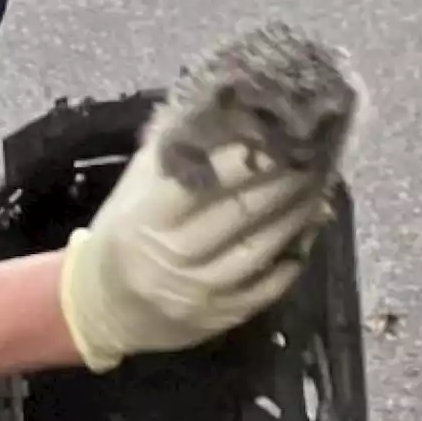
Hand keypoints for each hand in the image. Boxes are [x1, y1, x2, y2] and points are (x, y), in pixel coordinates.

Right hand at [59, 141, 334, 372]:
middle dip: (286, 179)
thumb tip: (220, 105)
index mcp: (147, 218)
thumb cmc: (121, 236)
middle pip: (244, 210)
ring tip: (319, 184)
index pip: (205, 181)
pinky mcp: (222, 315)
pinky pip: (271, 282)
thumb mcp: (132, 191)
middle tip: (314, 152)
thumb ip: (172, 154)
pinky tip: (307, 228)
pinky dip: (296, 253)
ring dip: (299, 212)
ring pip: (264, 245)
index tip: (280, 131)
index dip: (247, 157)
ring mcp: (202, 290)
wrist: (102, 308)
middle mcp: (174, 255)